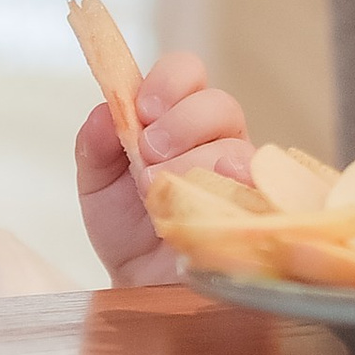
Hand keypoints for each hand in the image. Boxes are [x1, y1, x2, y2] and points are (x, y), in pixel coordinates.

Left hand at [75, 52, 252, 287]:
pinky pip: (259, 187)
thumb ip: (94, 145)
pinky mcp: (256, 205)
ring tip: (161, 193)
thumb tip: (104, 110)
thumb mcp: (96, 184)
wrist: (142, 282)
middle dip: (181, 124)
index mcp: (176, 116)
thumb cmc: (126, 227)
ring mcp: (240, 171)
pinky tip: (210, 199)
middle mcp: (215, 136)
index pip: (186, 72)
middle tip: (149, 154)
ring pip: (234, 146)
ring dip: (194, 164)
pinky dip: (233, 188)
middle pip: (218, 103)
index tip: (142, 110)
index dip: (168, 82)